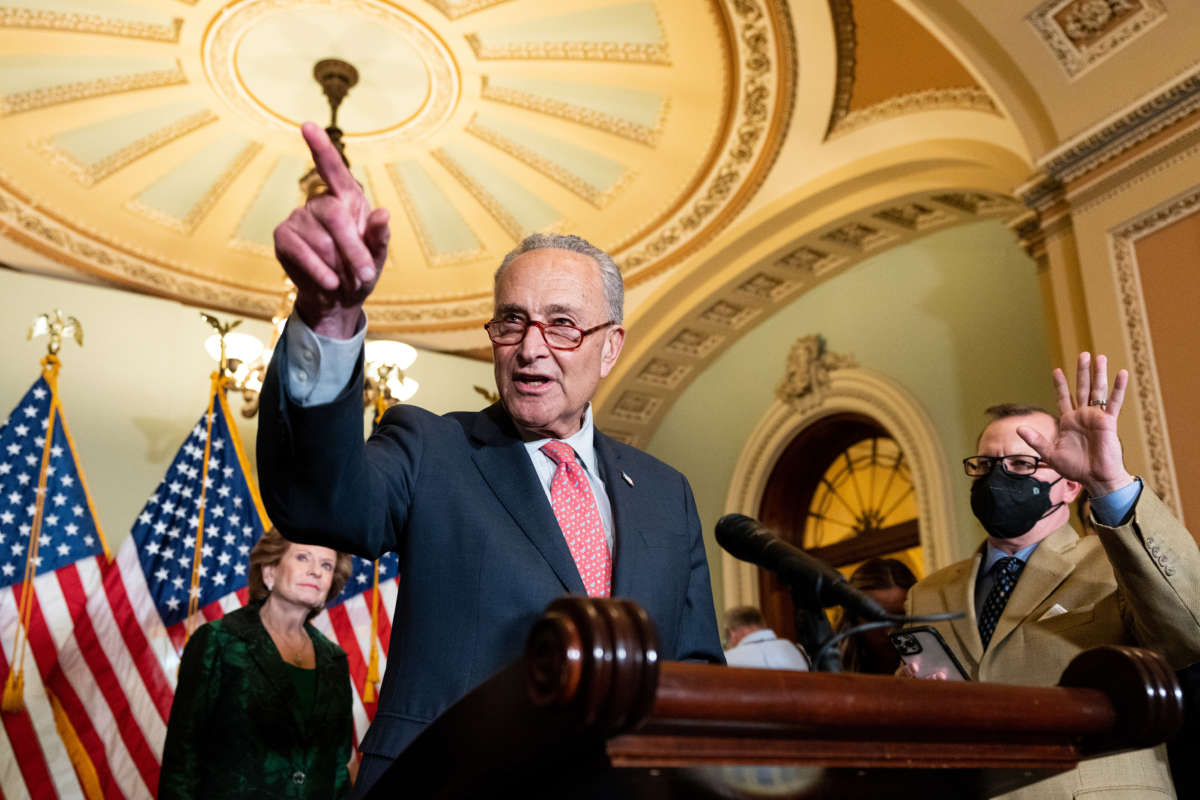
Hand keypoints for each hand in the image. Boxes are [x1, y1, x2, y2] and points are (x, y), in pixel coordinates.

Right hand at [273, 122, 389, 337]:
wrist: (337, 300)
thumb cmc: (359, 272)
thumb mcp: (377, 257)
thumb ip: (380, 237)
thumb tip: (383, 214)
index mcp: (348, 199)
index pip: (334, 169)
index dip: (322, 148)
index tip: (307, 125)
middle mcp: (321, 202)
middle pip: (334, 214)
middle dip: (353, 248)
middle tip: (366, 275)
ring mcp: (299, 218)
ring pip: (320, 239)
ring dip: (338, 265)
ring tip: (344, 279)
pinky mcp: (283, 236)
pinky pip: (301, 251)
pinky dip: (318, 270)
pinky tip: (328, 282)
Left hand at [1017, 352, 1134, 496]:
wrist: (1095, 478)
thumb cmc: (1075, 468)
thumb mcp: (1050, 454)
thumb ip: (1036, 440)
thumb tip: (1018, 428)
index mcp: (1068, 421)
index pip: (1063, 398)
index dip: (1060, 385)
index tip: (1057, 370)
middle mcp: (1082, 416)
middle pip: (1082, 388)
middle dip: (1082, 371)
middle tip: (1083, 354)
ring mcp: (1096, 417)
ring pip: (1097, 390)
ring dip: (1098, 373)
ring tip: (1099, 356)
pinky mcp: (1108, 422)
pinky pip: (1114, 402)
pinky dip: (1118, 388)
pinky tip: (1122, 373)